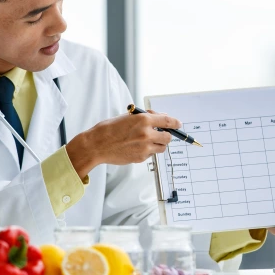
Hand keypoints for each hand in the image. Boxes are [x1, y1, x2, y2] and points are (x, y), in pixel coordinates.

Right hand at [66, 111, 181, 177]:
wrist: (96, 145)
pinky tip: (136, 147)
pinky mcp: (141, 158)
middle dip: (166, 135)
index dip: (175, 123)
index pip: (167, 121)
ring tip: (147, 141)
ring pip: (161, 147)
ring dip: (158, 144)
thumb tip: (158, 117)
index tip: (178, 124)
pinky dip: (148, 151)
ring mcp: (145, 147)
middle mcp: (146, 134)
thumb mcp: (127, 117)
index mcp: (143, 120)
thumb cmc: (109, 129)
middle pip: (168, 137)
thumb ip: (144, 117)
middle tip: (161, 134)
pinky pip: (151, 154)